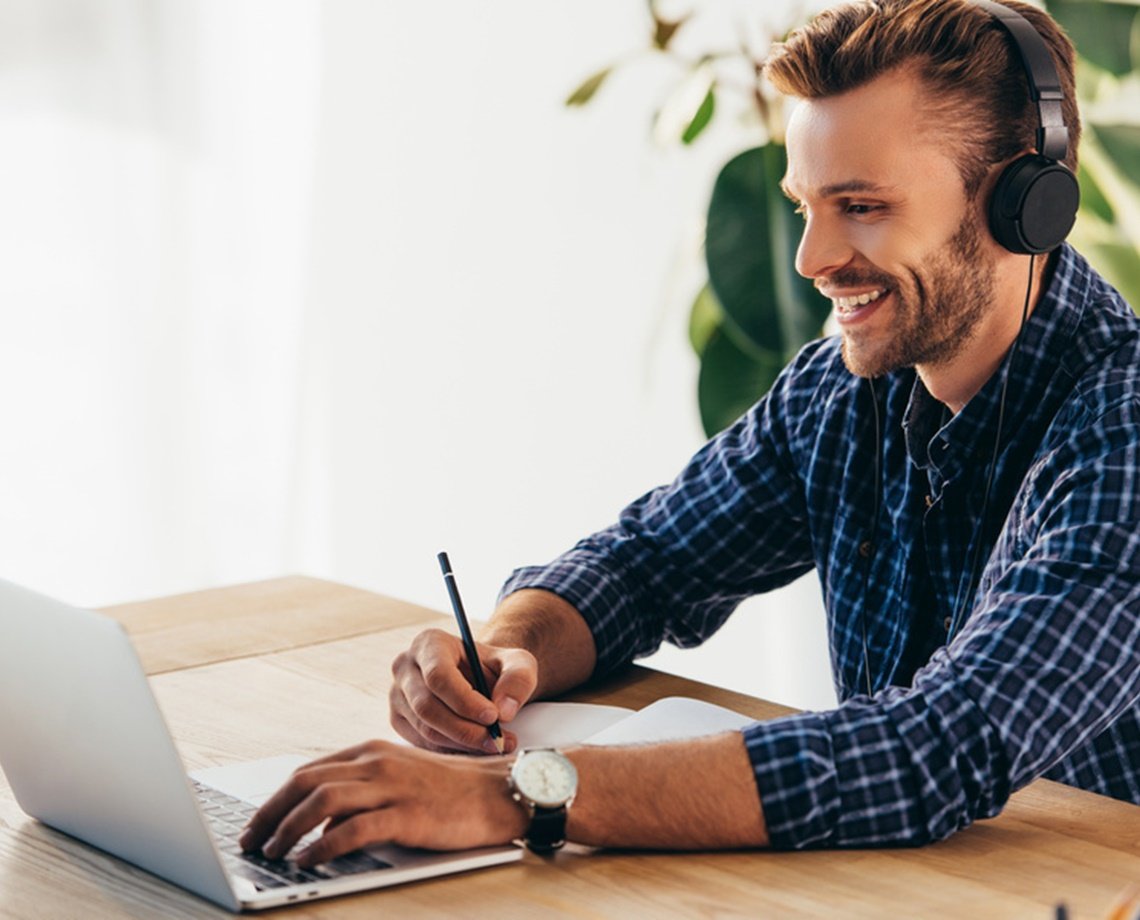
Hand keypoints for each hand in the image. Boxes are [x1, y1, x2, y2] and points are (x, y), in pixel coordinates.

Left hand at [238, 741, 525, 866]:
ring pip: (322, 801)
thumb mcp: (400, 780)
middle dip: (270, 813)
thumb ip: (362, 793)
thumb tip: (323, 823)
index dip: (276, 799)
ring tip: (273, 853)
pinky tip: (310, 860)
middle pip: (306, 782)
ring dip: (288, 829)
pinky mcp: (408, 813)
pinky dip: (324, 845)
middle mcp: (377, 762)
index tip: (257, 824)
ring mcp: (392, 786)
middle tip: (250, 841)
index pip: (309, 771)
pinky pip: (354, 829)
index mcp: (371, 752)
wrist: (500, 791)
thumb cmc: (452, 790)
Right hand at [389, 628, 537, 753]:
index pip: (438, 675)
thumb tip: (503, 710)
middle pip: (427, 706)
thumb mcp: (517, 663)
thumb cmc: (494, 667)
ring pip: (424, 729)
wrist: (480, 679)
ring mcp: (398, 695)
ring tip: (494, 745)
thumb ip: (518, 680)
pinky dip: (451, 751)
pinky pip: (421, 743)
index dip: (464, 700)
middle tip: (498, 741)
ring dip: (461, 744)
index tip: (493, 716)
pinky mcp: (398, 720)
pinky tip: (475, 749)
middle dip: (465, 729)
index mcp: (429, 643)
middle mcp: (405, 666)